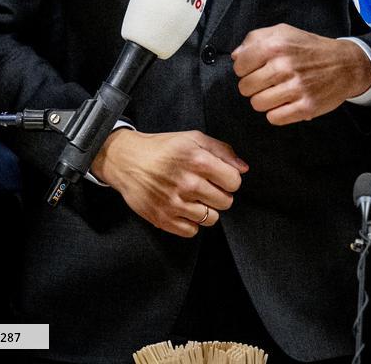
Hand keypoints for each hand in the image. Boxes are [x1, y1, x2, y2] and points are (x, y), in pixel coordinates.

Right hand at [90, 128, 247, 236]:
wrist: (127, 160)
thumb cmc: (163, 148)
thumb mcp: (194, 138)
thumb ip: (222, 150)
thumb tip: (243, 168)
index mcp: (198, 161)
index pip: (234, 182)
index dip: (230, 179)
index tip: (220, 176)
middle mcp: (188, 184)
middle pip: (226, 202)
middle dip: (220, 194)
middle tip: (207, 187)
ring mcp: (175, 204)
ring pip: (211, 219)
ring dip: (207, 209)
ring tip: (195, 198)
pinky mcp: (162, 219)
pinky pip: (192, 231)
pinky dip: (191, 222)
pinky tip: (184, 208)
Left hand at [232, 24, 370, 124]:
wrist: (345, 64)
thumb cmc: (310, 48)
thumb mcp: (284, 32)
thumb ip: (255, 39)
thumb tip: (236, 56)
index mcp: (275, 45)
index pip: (239, 66)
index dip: (244, 69)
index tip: (256, 68)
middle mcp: (284, 66)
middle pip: (246, 87)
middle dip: (253, 85)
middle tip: (268, 81)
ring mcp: (296, 88)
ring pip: (257, 104)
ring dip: (264, 100)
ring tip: (277, 91)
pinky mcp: (305, 107)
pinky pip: (274, 118)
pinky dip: (277, 113)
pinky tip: (286, 102)